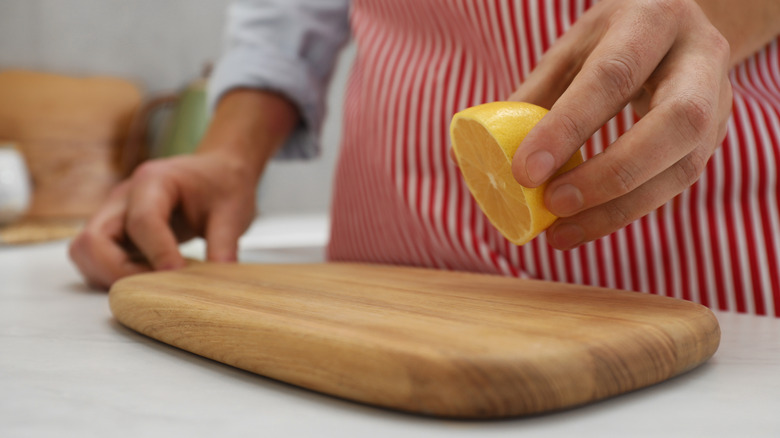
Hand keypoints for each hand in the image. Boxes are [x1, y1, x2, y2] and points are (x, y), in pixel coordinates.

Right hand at [69, 152, 258, 288]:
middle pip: (93, 239)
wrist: (217, 172)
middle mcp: (124, 196)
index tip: (178, 275)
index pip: (142, 221)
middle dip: (119, 272)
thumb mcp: (234, 212)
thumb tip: (218, 286)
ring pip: (85, 251)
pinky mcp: (114, 231)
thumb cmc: (223, 185)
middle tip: (157, 287)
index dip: (158, 253)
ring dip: (110, 275)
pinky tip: (146, 279)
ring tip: (151, 284)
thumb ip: (225, 246)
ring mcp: (114, 214)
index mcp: (154, 181)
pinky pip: (94, 259)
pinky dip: (111, 275)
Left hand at [509, 0, 732, 249]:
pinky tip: (585, 226)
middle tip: (553, 205)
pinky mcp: (714, 138)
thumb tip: (472, 154)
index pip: (612, 76)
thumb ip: (534, 96)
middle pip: (673, 124)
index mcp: (652, 20)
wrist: (680, 30)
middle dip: (609, 174)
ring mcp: (718, 101)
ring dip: (618, 209)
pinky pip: (675, 185)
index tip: (524, 172)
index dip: (568, 127)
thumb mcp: (573, 49)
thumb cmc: (613, 40)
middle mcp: (698, 58)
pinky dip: (626, 212)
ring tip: (561, 232)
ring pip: (683, 166)